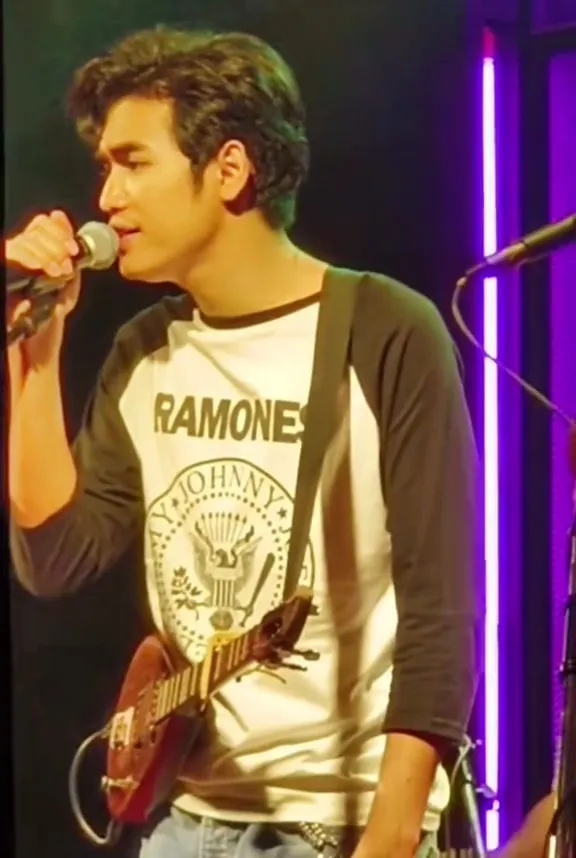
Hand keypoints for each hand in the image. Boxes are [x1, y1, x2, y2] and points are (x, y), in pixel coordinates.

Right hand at [5, 210, 81, 372]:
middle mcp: (19, 262)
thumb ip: (71, 272)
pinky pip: (8, 254)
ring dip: (45, 250)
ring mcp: (9, 271)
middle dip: (55, 240)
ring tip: (58, 270)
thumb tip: (78, 246)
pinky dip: (27, 256)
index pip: (42, 228)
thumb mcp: (64, 298)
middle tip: (67, 261)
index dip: (59, 230)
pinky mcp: (3, 281)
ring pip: (21, 241)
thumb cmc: (44, 336)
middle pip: (33, 230)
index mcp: (35, 261)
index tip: (73, 246)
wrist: (31, 363)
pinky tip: (41, 267)